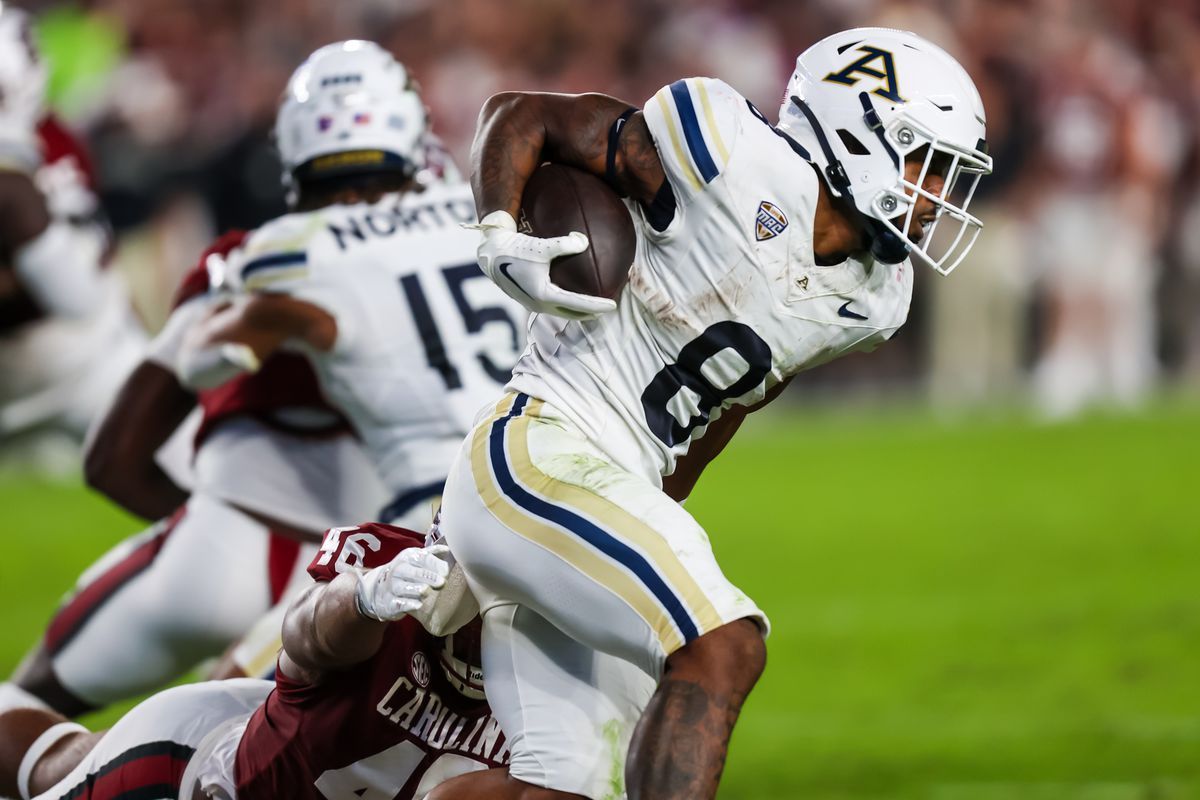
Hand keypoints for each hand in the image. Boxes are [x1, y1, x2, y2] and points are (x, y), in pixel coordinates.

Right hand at [355, 545, 450, 621]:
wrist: (378, 589)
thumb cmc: (405, 573)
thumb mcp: (414, 559)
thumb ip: (431, 554)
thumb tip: (448, 549)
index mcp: (408, 558)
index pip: (422, 558)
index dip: (435, 563)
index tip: (446, 571)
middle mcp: (398, 570)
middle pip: (413, 572)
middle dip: (428, 576)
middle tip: (442, 582)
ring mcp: (392, 587)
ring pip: (403, 588)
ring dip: (416, 589)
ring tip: (427, 591)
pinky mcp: (390, 604)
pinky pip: (398, 604)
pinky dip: (408, 604)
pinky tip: (418, 605)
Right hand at [468, 210, 616, 319]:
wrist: (490, 254)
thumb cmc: (515, 248)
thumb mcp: (541, 246)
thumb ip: (564, 244)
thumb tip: (584, 241)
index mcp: (545, 295)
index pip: (578, 304)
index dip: (597, 306)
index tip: (613, 305)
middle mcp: (539, 304)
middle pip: (571, 314)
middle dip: (590, 314)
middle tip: (607, 310)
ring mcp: (532, 303)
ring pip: (561, 311)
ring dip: (577, 311)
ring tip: (592, 306)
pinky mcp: (527, 299)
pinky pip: (552, 305)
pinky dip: (565, 304)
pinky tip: (569, 293)